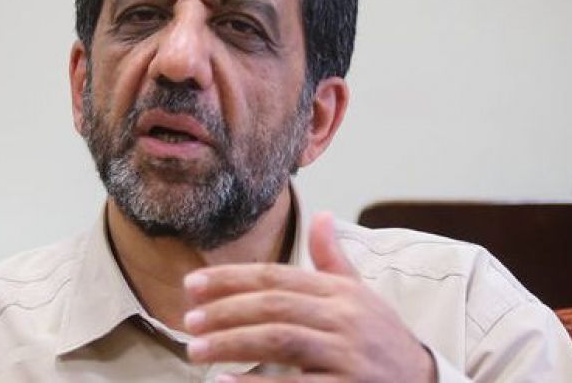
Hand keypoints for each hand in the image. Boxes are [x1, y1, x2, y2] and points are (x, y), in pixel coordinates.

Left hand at [183, 212, 436, 381]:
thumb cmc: (383, 339)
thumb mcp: (362, 296)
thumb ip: (334, 260)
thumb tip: (321, 216)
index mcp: (340, 292)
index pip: (277, 277)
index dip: (231, 278)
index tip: (192, 284)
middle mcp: (344, 318)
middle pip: (274, 306)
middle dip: (226, 311)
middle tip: (188, 320)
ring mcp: (347, 355)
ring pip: (280, 340)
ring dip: (232, 343)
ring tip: (196, 350)